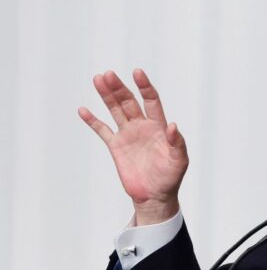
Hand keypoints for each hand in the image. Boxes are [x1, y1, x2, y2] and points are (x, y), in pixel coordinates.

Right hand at [79, 69, 187, 224]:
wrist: (155, 196)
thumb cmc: (170, 178)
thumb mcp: (179, 160)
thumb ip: (177, 143)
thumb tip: (174, 126)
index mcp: (158, 127)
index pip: (151, 101)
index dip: (145, 87)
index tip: (137, 73)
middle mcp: (142, 126)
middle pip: (129, 102)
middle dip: (119, 88)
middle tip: (108, 74)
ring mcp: (128, 135)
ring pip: (115, 110)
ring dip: (106, 96)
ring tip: (98, 79)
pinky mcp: (116, 146)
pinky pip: (102, 130)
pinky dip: (93, 120)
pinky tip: (83, 109)